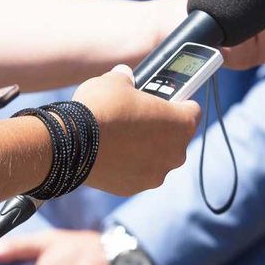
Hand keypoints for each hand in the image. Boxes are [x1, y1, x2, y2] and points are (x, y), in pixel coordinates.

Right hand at [72, 65, 199, 195]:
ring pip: (156, 158)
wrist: (71, 143)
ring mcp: (156, 174)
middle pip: (175, 137)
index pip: (192, 110)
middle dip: (161, 128)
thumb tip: (124, 75)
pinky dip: (128, 165)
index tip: (165, 100)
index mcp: (181, 124)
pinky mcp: (134, 188)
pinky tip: (111, 154)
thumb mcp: (115, 81)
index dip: (179, 102)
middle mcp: (176, 153)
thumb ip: (126, 78)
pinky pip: (137, 173)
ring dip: (146, 149)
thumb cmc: (101, 108)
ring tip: (121, 137)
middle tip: (139, 117)